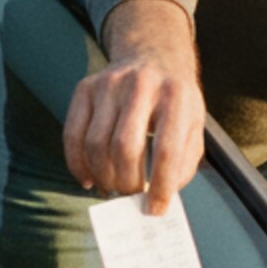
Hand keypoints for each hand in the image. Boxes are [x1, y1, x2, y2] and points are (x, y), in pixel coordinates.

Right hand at [63, 0, 204, 212]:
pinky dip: (77, 165)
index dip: (161, 186)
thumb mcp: (193, 127)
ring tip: (113, 189)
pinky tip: (90, 180)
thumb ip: (182, 164)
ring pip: (96, 144)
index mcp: (177, 96)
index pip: (166, 149)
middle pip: (124, 148)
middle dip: (126, 183)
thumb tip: (157, 202)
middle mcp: (141, 85)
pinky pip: (73, 135)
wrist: (153, 57)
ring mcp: (109, 83)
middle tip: (131, 196)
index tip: (155, 210)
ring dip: (104, 177)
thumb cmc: (176, 104)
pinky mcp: (85, 87)